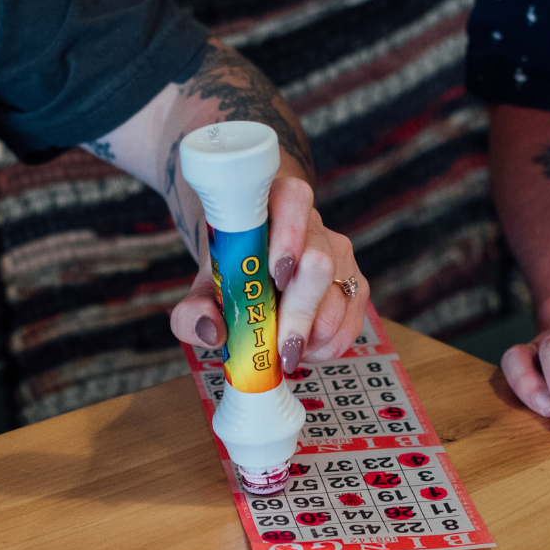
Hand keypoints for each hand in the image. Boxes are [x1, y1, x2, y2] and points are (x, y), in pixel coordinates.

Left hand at [169, 173, 367, 372]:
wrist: (255, 269)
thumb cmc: (233, 273)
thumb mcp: (205, 288)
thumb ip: (193, 311)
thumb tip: (212, 332)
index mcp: (276, 207)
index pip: (294, 200)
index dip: (289, 234)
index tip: (276, 274)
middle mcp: (315, 228)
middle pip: (320, 264)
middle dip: (298, 313)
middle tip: (277, 346)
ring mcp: (341, 257)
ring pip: (338, 302)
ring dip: (311, 338)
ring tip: (282, 350)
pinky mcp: (356, 287)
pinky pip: (350, 325)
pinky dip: (325, 348)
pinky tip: (303, 349)